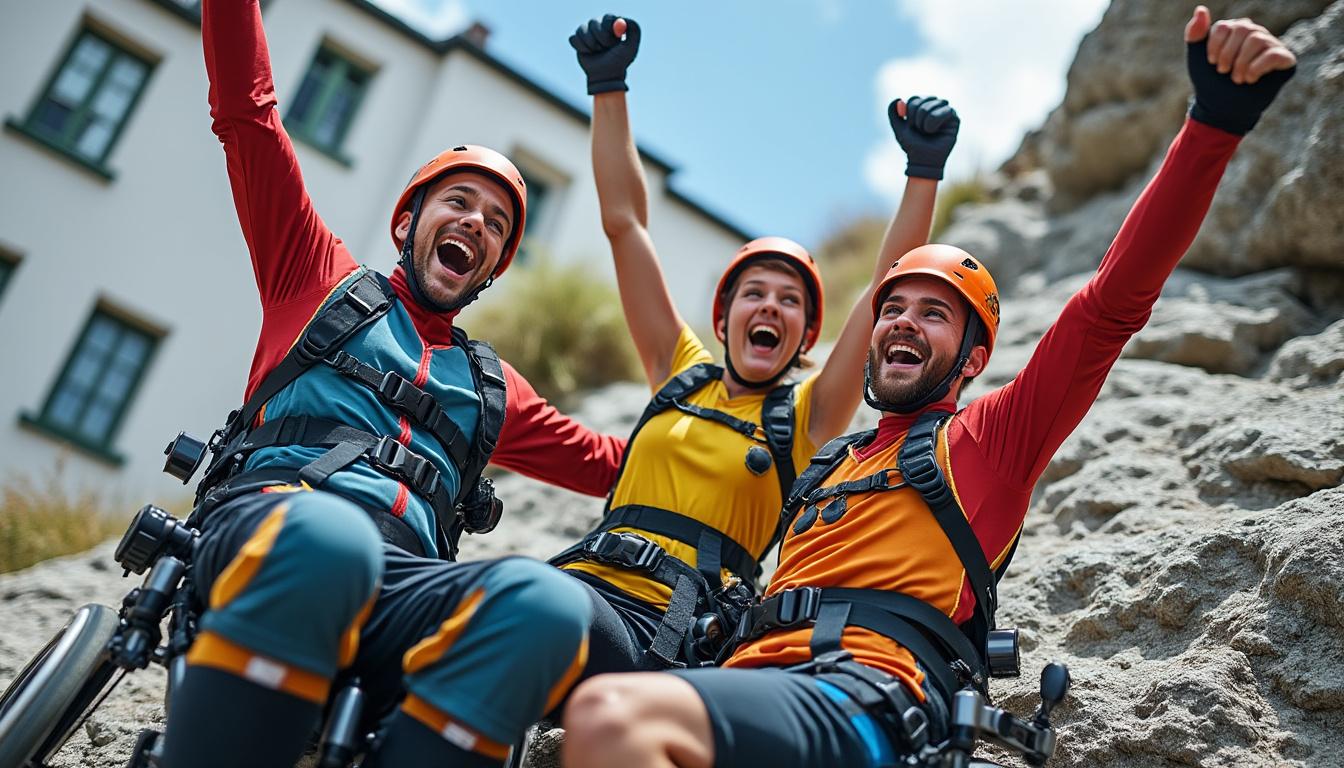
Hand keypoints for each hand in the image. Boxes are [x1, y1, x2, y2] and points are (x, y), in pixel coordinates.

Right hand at [570, 14, 640, 94]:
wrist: (605, 76)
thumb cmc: (619, 62)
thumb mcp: (631, 47)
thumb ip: (634, 30)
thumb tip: (624, 19)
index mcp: (613, 25)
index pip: (607, 18)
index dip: (608, 28)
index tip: (611, 40)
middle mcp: (599, 26)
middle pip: (594, 22)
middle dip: (599, 37)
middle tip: (604, 48)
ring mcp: (587, 33)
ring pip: (582, 30)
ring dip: (590, 44)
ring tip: (597, 52)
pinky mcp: (577, 40)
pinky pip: (574, 38)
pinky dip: (581, 48)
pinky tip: (588, 54)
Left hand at [887, 96, 959, 179]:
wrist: (923, 160)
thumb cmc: (912, 145)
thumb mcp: (899, 129)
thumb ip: (893, 113)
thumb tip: (898, 99)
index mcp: (922, 106)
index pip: (914, 99)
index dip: (909, 112)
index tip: (910, 126)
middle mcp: (935, 106)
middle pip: (923, 100)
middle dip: (916, 117)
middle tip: (919, 131)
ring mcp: (945, 111)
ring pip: (934, 103)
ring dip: (924, 120)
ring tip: (926, 132)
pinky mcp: (955, 119)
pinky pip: (946, 110)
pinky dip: (935, 121)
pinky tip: (933, 131)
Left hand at [1184, 5, 1295, 134]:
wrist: (1222, 109)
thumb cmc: (1211, 82)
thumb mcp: (1197, 58)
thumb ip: (1195, 34)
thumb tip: (1201, 9)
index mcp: (1236, 30)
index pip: (1226, 26)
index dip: (1215, 47)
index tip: (1212, 63)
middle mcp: (1256, 33)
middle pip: (1243, 29)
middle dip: (1228, 55)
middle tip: (1224, 73)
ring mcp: (1271, 45)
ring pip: (1258, 40)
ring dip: (1241, 64)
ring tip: (1237, 79)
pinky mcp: (1284, 59)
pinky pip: (1275, 54)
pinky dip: (1257, 68)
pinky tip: (1250, 79)